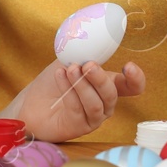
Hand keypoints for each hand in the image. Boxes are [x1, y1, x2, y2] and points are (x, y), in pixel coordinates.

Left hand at [15, 60, 144, 142]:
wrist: (30, 104)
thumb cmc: (52, 83)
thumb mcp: (68, 61)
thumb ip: (82, 52)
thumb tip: (91, 38)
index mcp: (108, 86)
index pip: (132, 87)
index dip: (136, 79)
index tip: (128, 66)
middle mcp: (104, 104)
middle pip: (112, 94)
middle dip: (100, 78)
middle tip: (88, 65)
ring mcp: (93, 117)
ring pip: (96, 103)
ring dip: (82, 84)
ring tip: (70, 69)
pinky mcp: (80, 127)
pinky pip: (79, 109)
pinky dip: (69, 90)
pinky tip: (59, 76)